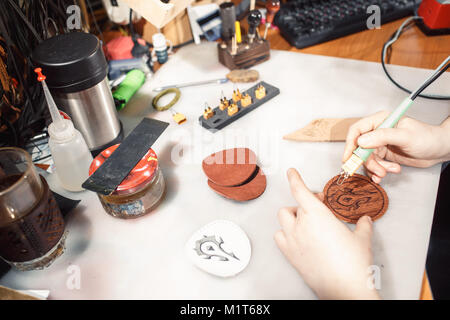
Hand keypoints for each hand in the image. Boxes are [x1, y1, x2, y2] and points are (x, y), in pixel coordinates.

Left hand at [275, 168, 379, 299]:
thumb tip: (365, 220)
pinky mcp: (289, 254)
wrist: (344, 288)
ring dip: (293, 216)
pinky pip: (279, 236)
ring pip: (283, 219)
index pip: (300, 190)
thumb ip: (363, 225)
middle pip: (295, 205)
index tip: (291, 172)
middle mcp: (301, 225)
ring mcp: (293, 240)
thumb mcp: (362, 239)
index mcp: (317, 215)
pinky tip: (296, 236)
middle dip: (306, 203)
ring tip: (305, 222)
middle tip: (319, 208)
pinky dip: (285, 233)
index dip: (294, 178)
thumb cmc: (353, 263)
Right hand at [343, 111, 449, 182]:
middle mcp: (377, 132)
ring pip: (366, 159)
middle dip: (367, 162)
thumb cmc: (427, 138)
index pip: (357, 130)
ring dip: (375, 168)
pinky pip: (373, 165)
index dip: (350, 144)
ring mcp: (380, 144)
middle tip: (377, 171)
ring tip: (388, 171)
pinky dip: (377, 172)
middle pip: (360, 148)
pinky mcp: (384, 155)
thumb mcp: (405, 136)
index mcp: (380, 121)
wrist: (439, 150)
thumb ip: (383, 136)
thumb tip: (361, 141)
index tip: (348, 157)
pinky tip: (385, 174)